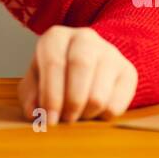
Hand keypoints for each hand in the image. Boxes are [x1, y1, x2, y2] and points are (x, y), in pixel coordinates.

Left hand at [18, 26, 137, 123]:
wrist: (87, 65)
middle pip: (80, 69)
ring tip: (78, 115)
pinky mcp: (128, 71)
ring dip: (86, 113)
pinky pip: (117, 104)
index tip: (49, 119)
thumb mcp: (36, 80)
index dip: (51, 96)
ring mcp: (110, 53)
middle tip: (66, 120)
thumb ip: (30, 94)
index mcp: (57, 37)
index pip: (54, 63)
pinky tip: (94, 111)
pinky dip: (102, 116)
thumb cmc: (55, 74)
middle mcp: (85, 38)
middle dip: (71, 103)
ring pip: (99, 93)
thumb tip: (34, 112)